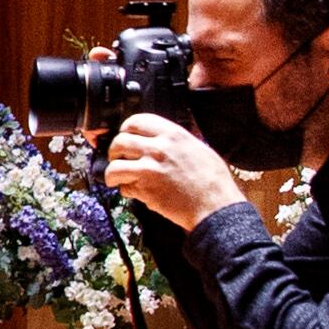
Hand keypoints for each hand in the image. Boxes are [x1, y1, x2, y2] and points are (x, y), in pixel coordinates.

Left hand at [103, 115, 242, 231]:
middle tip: (118, 158)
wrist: (215, 207)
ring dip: (112, 173)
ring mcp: (149, 169)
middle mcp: (158, 148)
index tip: (126, 136)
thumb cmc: (213, 181)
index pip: (137, 121)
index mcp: (173, 135)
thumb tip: (161, 141)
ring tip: (117, 178)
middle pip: (120, 141)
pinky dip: (125, 190)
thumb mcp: (198, 149)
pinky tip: (134, 192)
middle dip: (115, 151)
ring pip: (114, 166)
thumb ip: (176, 143)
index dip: (127, 129)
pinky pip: (124, 187)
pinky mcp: (145, 190)